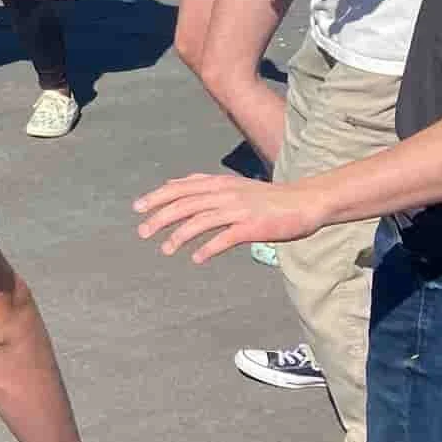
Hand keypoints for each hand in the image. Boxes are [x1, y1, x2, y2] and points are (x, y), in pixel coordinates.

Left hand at [134, 171, 328, 264]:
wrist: (304, 202)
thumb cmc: (266, 197)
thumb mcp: (231, 184)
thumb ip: (202, 185)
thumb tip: (170, 185)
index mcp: (218, 183)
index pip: (180, 188)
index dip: (157, 197)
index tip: (137, 209)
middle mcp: (225, 193)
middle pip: (184, 204)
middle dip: (160, 217)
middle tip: (142, 232)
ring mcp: (239, 210)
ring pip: (200, 221)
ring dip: (179, 236)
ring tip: (165, 249)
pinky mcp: (253, 227)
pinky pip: (225, 238)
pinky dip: (208, 248)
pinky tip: (196, 258)